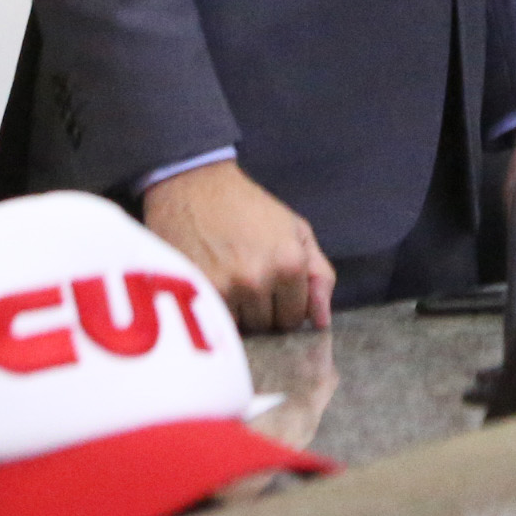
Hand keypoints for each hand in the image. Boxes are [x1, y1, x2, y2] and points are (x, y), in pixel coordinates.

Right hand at [140, 162, 332, 330]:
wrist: (194, 186)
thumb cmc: (248, 208)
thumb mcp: (296, 231)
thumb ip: (319, 276)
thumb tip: (321, 322)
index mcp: (289, 262)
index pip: (295, 318)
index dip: (282, 305)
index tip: (270, 284)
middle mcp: (259, 279)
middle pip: (266, 326)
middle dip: (259, 310)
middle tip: (244, 275)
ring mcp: (225, 288)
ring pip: (239, 330)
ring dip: (236, 313)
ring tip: (227, 279)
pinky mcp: (195, 292)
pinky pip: (213, 325)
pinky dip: (213, 313)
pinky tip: (210, 287)